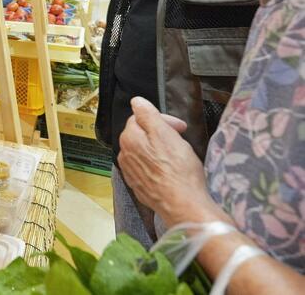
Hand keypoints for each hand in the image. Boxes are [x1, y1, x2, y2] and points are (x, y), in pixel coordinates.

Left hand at [118, 97, 217, 225]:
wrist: (182, 204)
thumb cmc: (178, 169)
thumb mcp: (165, 134)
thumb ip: (148, 115)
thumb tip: (136, 102)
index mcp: (129, 138)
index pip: (141, 117)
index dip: (163, 119)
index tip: (180, 127)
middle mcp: (124, 154)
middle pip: (142, 134)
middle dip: (161, 133)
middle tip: (180, 139)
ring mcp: (130, 171)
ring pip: (144, 151)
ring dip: (159, 149)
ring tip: (177, 155)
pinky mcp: (138, 185)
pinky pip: (146, 167)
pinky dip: (157, 164)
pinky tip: (170, 169)